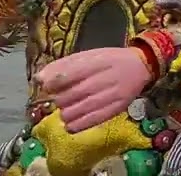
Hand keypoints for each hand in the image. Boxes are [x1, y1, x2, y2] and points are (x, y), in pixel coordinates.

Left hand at [35, 47, 152, 132]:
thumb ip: (64, 65)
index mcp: (97, 61)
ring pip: (77, 111)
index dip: (53, 83)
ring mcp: (112, 95)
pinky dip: (75, 125)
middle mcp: (105, 79)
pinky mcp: (116, 109)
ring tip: (69, 109)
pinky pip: (90, 121)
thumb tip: (39, 79)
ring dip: (66, 113)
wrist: (141, 66)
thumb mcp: (89, 55)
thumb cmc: (111, 60)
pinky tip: (71, 123)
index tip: (49, 87)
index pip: (68, 75)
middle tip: (62, 98)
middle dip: (59, 99)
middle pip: (69, 96)